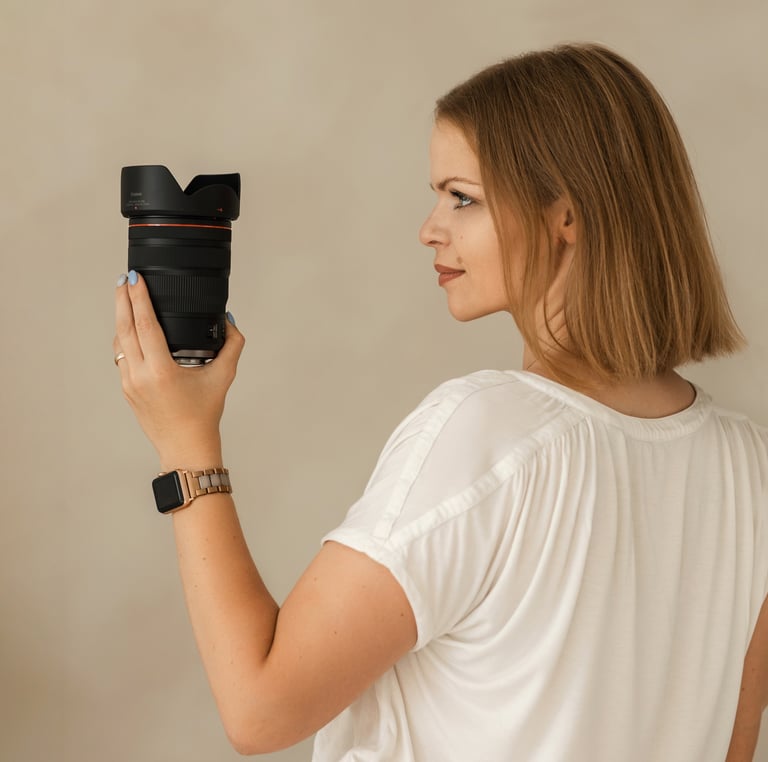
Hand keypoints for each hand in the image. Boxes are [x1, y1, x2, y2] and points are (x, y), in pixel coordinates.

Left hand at [113, 271, 244, 468]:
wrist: (185, 447)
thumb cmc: (204, 415)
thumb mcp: (223, 376)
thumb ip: (232, 345)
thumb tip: (229, 320)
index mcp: (162, 370)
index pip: (144, 324)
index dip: (138, 298)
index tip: (135, 279)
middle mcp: (140, 375)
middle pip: (124, 327)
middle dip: (122, 300)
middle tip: (125, 279)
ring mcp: (129, 382)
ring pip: (119, 341)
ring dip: (121, 317)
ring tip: (126, 298)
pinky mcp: (126, 388)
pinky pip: (122, 356)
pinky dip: (125, 337)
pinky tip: (131, 327)